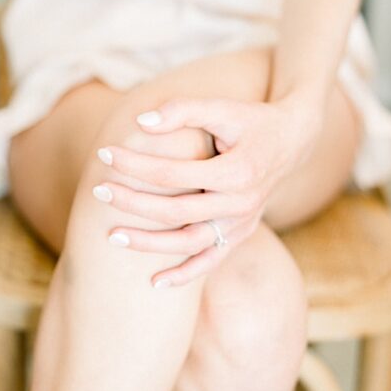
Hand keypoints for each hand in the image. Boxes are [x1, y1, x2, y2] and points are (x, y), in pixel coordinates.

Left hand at [94, 96, 322, 286]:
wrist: (292, 141)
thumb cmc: (252, 121)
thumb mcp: (222, 108)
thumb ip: (184, 110)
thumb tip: (141, 122)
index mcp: (237, 172)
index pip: (173, 173)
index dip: (135, 165)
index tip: (104, 154)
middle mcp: (242, 203)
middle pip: (176, 212)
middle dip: (133, 203)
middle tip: (98, 191)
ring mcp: (242, 223)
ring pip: (189, 243)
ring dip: (149, 244)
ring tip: (112, 236)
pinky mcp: (242, 233)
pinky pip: (211, 260)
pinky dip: (184, 274)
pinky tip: (154, 282)